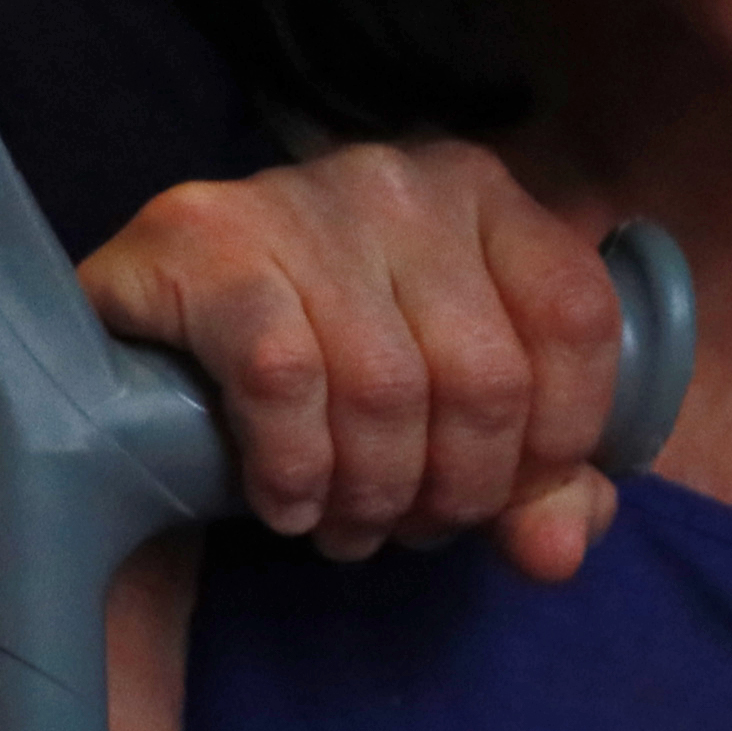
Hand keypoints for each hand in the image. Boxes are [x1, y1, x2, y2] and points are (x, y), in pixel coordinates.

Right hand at [82, 139, 637, 574]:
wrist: (154, 346)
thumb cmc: (333, 372)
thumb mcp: (455, 420)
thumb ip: (539, 484)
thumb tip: (558, 551)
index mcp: (486, 196)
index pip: (577, 318)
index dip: (556, 440)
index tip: (504, 501)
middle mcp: (401, 179)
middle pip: (483, 375)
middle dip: (457, 490)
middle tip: (412, 529)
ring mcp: (299, 197)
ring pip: (384, 388)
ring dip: (372, 496)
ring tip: (349, 528)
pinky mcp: (201, 237)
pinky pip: (283, 378)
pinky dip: (295, 467)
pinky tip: (286, 502)